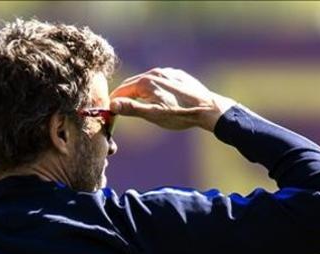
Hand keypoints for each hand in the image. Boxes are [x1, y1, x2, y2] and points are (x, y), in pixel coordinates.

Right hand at [109, 68, 236, 130]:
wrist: (208, 108)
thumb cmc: (181, 114)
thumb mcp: (154, 115)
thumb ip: (131, 109)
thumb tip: (112, 105)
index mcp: (146, 82)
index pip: (121, 90)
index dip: (114, 102)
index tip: (110, 112)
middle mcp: (154, 73)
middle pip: (132, 84)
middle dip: (124, 96)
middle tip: (120, 110)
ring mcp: (167, 72)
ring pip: (146, 82)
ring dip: (139, 92)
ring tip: (138, 105)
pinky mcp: (177, 75)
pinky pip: (159, 81)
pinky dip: (153, 89)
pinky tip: (158, 99)